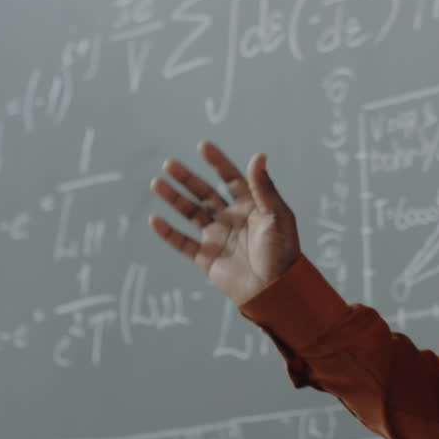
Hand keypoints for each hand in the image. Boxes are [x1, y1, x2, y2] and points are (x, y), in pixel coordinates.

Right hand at [149, 141, 300, 304]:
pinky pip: (183, 243)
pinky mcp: (207, 258)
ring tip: (156, 183)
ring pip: (191, 213)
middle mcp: (232, 218)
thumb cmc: (282, 252)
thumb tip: (258, 155)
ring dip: (174, 199)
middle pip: (205, 193)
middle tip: (170, 163)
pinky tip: (155, 219)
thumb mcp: (276, 216)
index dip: (218, 162)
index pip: (231, 178)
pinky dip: (169, 232)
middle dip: (187, 178)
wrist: (276, 291)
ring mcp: (218, 237)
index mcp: (251, 206)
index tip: (203, 146)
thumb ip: (264, 188)